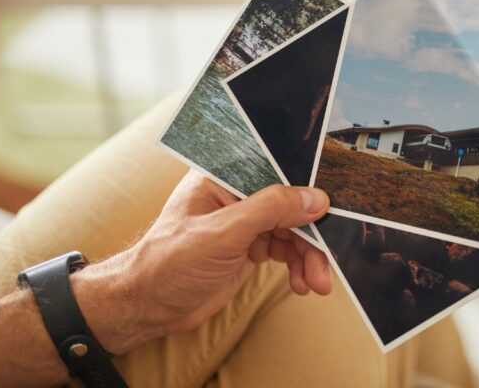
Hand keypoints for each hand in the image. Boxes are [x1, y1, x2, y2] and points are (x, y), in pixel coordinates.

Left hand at [73, 172, 331, 353]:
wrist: (148, 307)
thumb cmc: (169, 262)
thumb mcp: (222, 234)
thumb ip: (270, 210)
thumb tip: (315, 198)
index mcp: (224, 176)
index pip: (276, 171)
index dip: (305, 187)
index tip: (329, 208)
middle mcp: (238, 195)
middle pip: (291, 205)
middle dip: (311, 235)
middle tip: (324, 262)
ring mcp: (245, 222)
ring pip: (293, 231)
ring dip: (308, 256)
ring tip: (316, 284)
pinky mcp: (250, 247)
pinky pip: (286, 250)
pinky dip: (298, 266)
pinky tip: (302, 284)